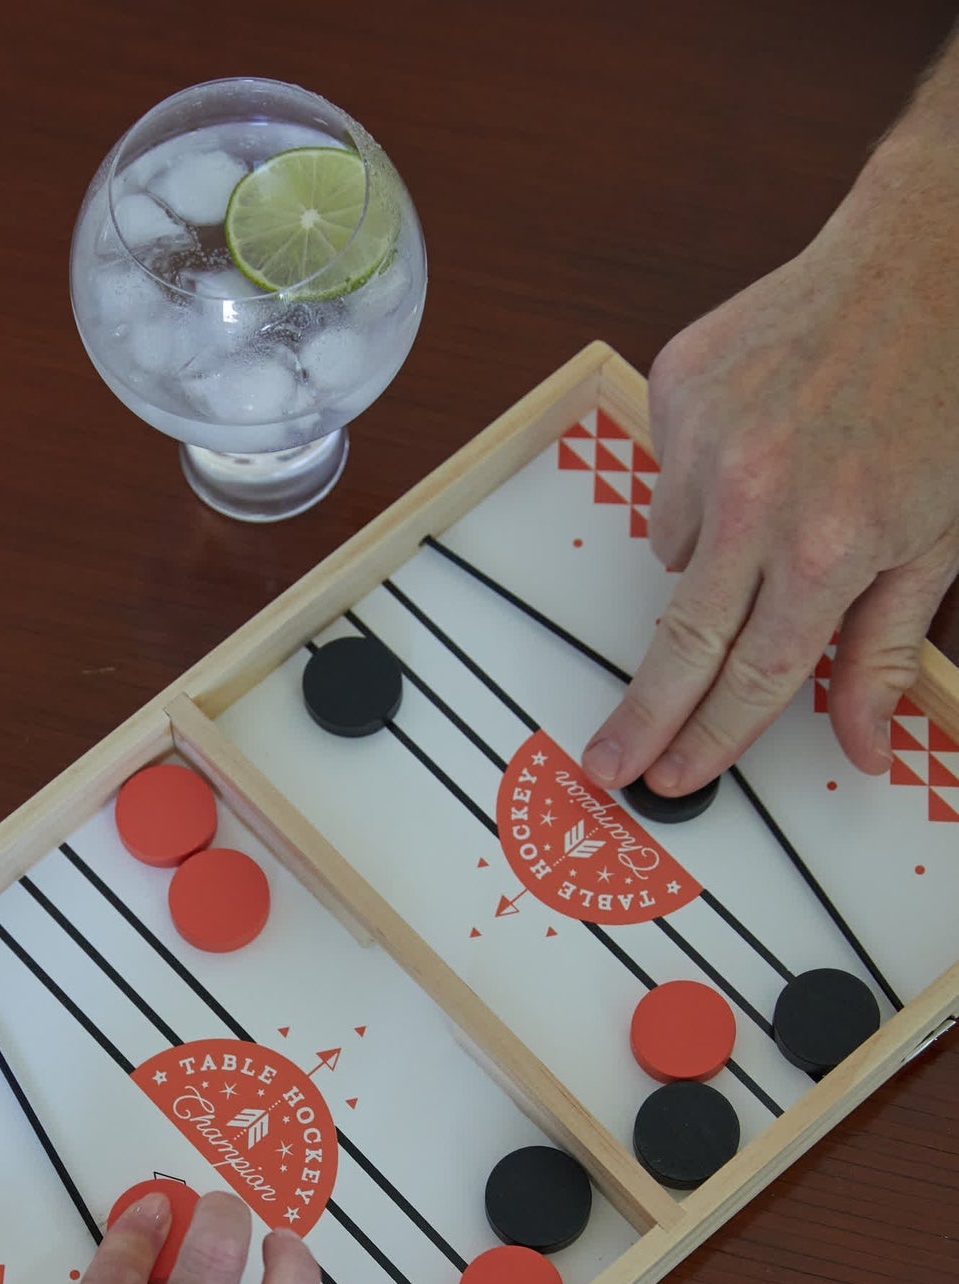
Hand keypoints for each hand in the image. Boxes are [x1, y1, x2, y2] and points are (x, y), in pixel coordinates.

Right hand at [583, 140, 958, 796]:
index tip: (672, 776)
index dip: (709, 739)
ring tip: (777, 501)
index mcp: (828, 546)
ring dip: (712, 557)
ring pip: (678, 552)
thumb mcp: (939, 538)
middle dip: (643, 715)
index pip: (751, 677)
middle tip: (607, 761)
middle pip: (682, 643)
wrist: (925, 256)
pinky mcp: (678, 389)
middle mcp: (756, 499)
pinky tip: (758, 442)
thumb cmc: (946, 390)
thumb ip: (884, 650)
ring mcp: (706, 441)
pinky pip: (668, 477)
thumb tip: (859, 741)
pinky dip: (702, 480)